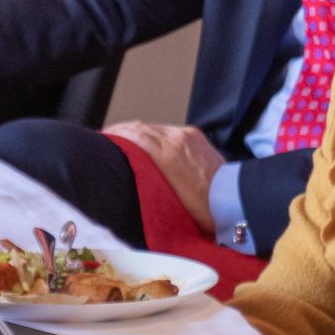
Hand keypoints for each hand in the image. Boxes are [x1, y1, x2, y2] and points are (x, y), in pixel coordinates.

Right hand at [105, 121, 223, 237]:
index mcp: (168, 154)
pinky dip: (154, 133)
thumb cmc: (201, 208)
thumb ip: (147, 178)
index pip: (134, 134)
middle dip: (122, 131)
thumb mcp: (167, 197)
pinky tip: (147, 140)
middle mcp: (176, 138)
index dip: (115, 134)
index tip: (101, 138)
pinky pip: (168, 130)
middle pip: (141, 127)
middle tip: (107, 138)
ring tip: (124, 139)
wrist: (233, 201)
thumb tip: (130, 170)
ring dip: (137, 131)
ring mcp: (187, 135)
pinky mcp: (195, 135)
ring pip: (154, 127)